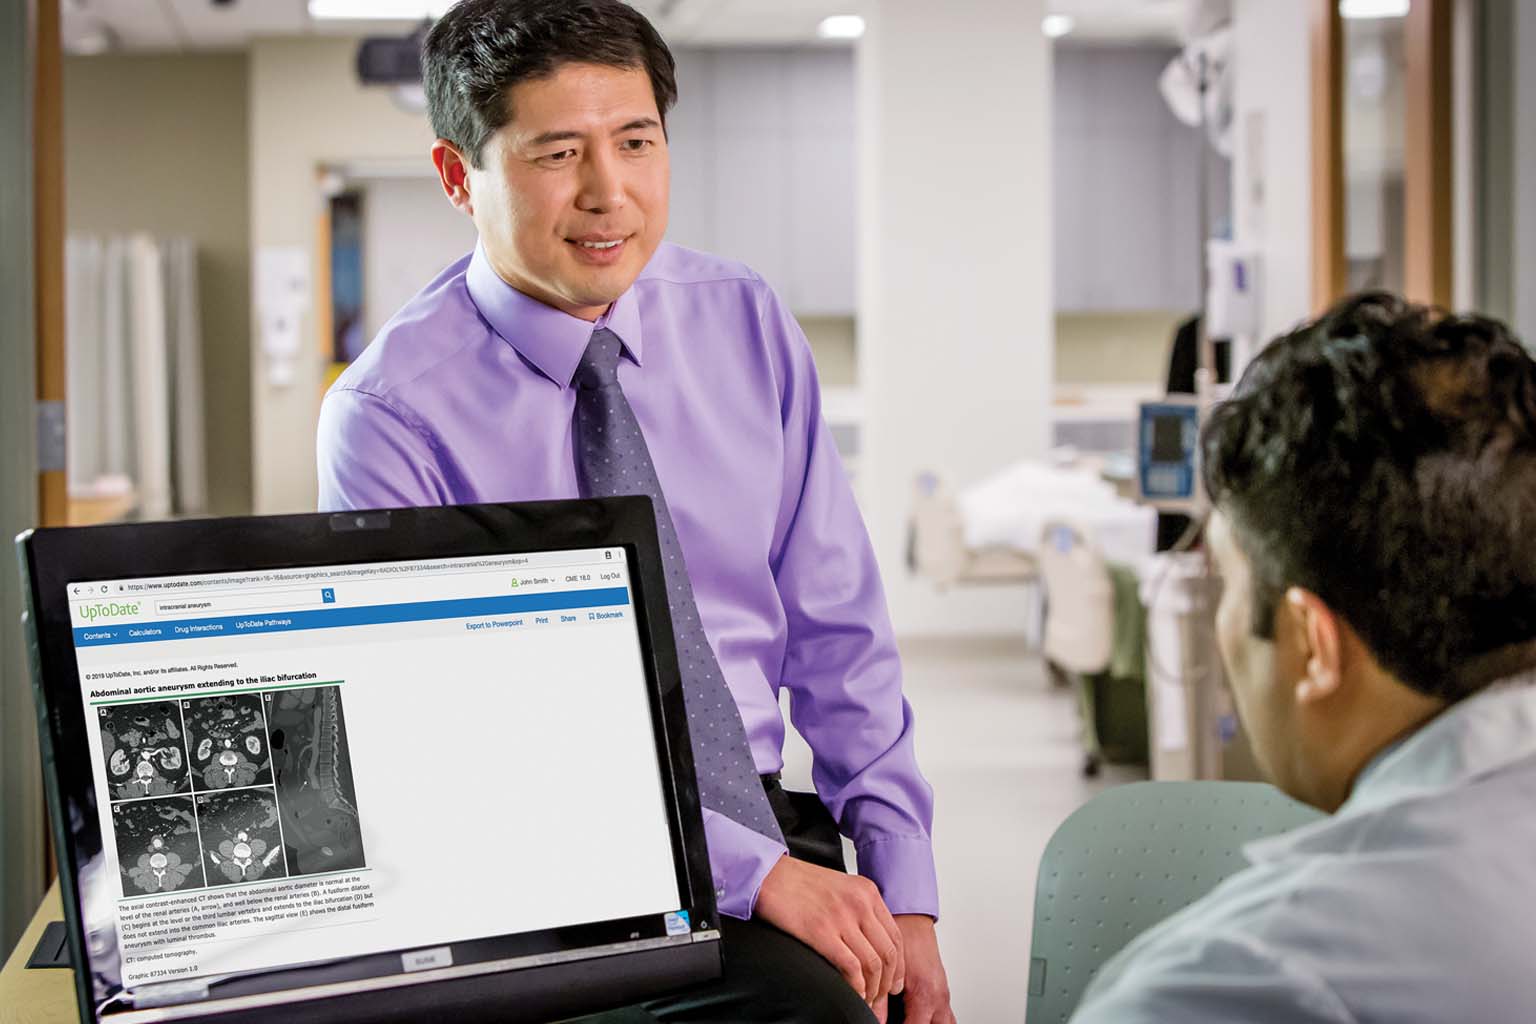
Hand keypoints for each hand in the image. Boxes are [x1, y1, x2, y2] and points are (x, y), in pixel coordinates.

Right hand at [753, 856, 905, 1014]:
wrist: (767, 873)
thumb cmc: (797, 883)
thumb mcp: (839, 887)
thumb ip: (857, 908)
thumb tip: (869, 943)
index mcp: (867, 891)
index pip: (896, 936)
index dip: (898, 966)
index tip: (894, 983)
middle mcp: (860, 903)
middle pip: (888, 953)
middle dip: (887, 983)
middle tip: (880, 1000)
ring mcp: (842, 917)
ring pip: (873, 964)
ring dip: (872, 990)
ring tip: (865, 1000)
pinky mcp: (821, 931)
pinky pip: (850, 967)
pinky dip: (856, 987)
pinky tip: (852, 994)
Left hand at [885, 915, 953, 1023]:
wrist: (912, 918)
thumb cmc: (902, 938)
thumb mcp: (888, 971)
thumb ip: (881, 999)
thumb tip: (873, 1017)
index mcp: (925, 996)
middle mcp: (939, 998)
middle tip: (899, 1020)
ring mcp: (944, 994)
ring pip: (946, 1023)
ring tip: (909, 1017)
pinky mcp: (943, 989)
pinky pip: (946, 1014)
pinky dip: (935, 1019)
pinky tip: (917, 1014)